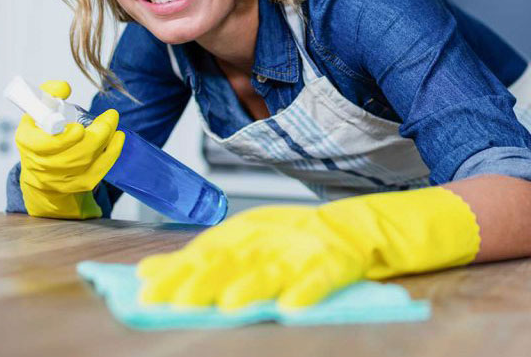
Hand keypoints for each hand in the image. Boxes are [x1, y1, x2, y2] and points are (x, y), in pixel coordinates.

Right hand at [15, 80, 123, 194]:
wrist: (40, 173)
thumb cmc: (39, 135)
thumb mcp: (35, 112)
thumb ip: (47, 95)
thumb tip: (64, 88)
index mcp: (29, 144)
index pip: (46, 146)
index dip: (64, 140)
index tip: (79, 128)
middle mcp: (43, 165)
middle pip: (74, 154)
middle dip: (97, 134)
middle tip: (110, 117)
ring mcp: (62, 179)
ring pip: (88, 160)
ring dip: (106, 139)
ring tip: (112, 121)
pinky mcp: (79, 184)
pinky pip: (99, 170)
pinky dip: (111, 152)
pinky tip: (117, 138)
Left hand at [136, 187, 481, 311]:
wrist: (384, 223)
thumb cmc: (314, 241)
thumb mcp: (257, 245)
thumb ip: (205, 260)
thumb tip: (148, 274)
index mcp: (251, 230)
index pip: (206, 251)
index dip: (178, 270)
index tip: (146, 289)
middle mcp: (275, 235)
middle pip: (232, 259)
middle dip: (201, 280)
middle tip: (174, 301)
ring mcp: (311, 245)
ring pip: (275, 268)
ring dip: (250, 287)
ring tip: (228, 305)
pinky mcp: (346, 258)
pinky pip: (326, 276)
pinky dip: (309, 290)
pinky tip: (294, 307)